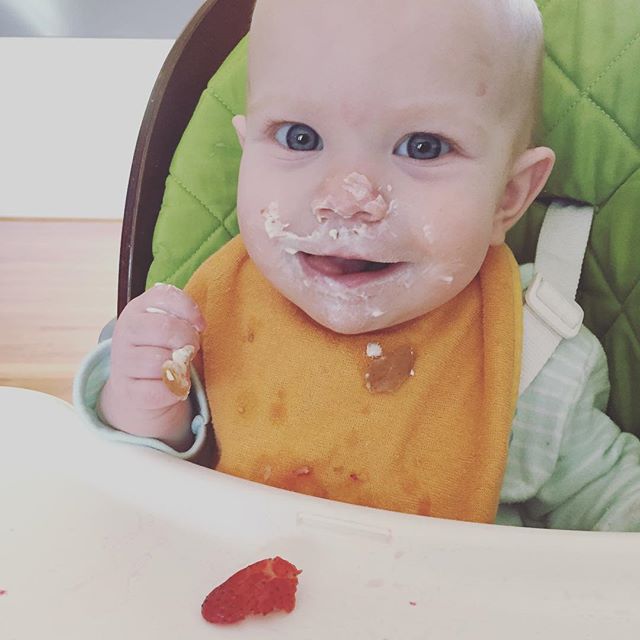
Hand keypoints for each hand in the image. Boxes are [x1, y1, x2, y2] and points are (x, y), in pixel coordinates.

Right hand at [98, 284, 205, 449]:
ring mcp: (122, 361)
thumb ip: (182, 318)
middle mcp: (125, 331)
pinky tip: (173, 387)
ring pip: (161, 361)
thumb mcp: (168, 326)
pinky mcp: (126, 390)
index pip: (164, 295)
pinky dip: (174, 391)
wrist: (136, 386)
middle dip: (188, 339)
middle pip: (165, 327)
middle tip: (191, 349)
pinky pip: (160, 390)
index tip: (201, 325)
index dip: (189, 309)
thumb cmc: (161, 349)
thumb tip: (198, 325)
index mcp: (137, 309)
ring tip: (180, 369)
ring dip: (180, 368)